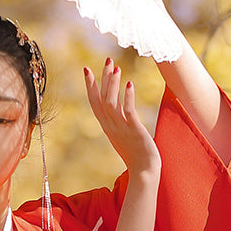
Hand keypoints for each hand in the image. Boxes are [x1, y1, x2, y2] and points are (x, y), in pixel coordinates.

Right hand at [83, 58, 160, 176]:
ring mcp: (122, 128)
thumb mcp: (122, 135)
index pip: (94, 103)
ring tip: (117, 68)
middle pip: (101, 99)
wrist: (144, 170)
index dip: (89, 86)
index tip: (87, 69)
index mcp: (107, 126)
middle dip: (102, 78)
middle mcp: (111, 126)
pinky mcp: (134, 130)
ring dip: (113, 84)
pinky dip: (127, 97)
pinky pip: (128, 112)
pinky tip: (130, 84)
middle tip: (107, 59)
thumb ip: (119, 121)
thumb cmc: (136, 154)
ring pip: (111, 103)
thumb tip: (119, 109)